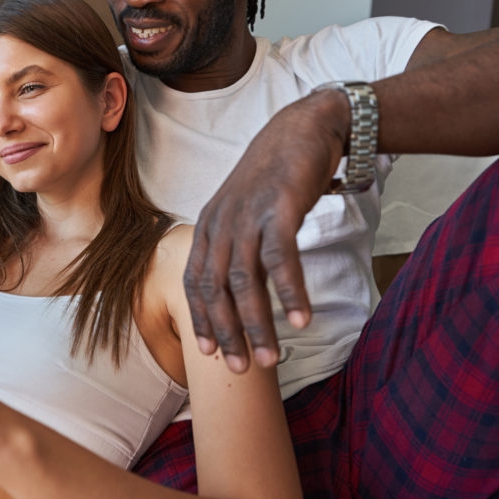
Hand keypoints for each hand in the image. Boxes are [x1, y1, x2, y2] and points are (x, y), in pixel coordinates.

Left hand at [183, 92, 348, 372]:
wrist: (302, 128)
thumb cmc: (276, 179)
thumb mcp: (246, 213)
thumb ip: (239, 248)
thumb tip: (239, 292)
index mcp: (209, 226)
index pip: (196, 282)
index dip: (201, 319)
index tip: (208, 354)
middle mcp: (221, 222)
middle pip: (215, 288)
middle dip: (226, 333)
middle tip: (239, 370)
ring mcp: (248, 214)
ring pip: (245, 280)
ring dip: (257, 323)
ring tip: (269, 358)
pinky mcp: (278, 207)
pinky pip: (280, 257)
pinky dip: (289, 291)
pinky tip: (300, 319)